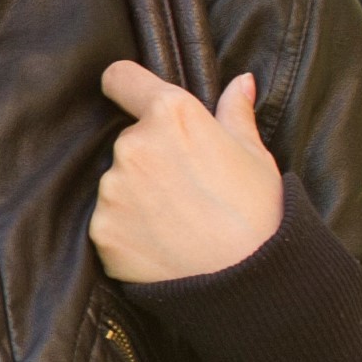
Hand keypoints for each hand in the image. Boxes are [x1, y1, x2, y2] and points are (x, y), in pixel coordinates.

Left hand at [93, 63, 284, 282]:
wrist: (247, 282)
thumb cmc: (259, 213)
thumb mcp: (255, 156)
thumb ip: (236, 113)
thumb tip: (241, 82)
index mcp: (171, 115)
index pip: (121, 79)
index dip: (127, 87)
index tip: (131, 98)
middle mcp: (132, 145)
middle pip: (128, 141)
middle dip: (150, 157)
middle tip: (186, 188)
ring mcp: (112, 189)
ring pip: (117, 183)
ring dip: (137, 196)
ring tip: (178, 221)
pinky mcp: (101, 230)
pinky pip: (109, 222)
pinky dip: (129, 231)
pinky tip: (163, 244)